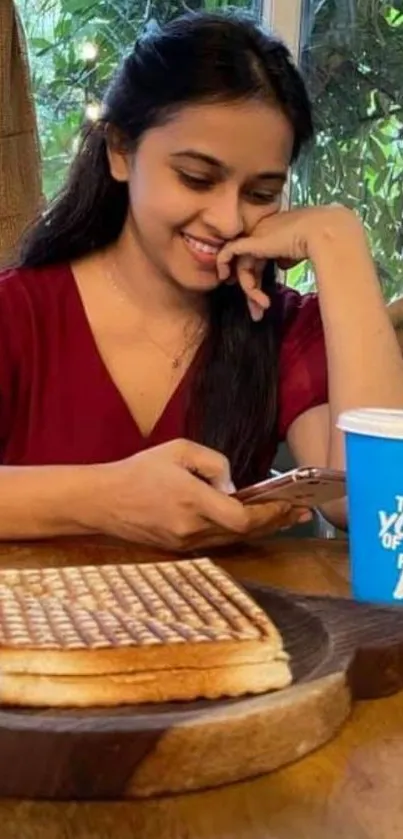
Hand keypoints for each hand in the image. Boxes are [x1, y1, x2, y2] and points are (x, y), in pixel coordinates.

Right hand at [86, 439, 310, 550]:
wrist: (103, 501)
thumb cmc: (140, 470)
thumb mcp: (179, 450)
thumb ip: (214, 463)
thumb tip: (234, 485)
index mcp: (191, 501)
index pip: (241, 518)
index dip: (270, 514)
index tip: (290, 503)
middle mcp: (191, 528)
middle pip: (244, 533)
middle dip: (276, 522)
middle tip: (301, 512)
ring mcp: (185, 543)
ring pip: (233, 540)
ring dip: (261, 529)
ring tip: (286, 517)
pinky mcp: (179, 548)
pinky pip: (218, 542)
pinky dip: (239, 533)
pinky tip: (252, 523)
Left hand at [218, 205, 356, 320]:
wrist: (323, 234)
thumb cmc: (319, 243)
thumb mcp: (298, 253)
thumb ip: (285, 257)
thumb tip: (281, 264)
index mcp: (274, 233)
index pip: (259, 260)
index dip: (257, 281)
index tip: (261, 301)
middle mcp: (262, 232)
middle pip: (249, 265)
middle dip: (253, 292)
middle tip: (258, 312)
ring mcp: (256, 234)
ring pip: (242, 266)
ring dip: (250, 289)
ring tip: (262, 305)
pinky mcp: (251, 240)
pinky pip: (228, 252)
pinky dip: (223, 264)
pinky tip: (225, 279)